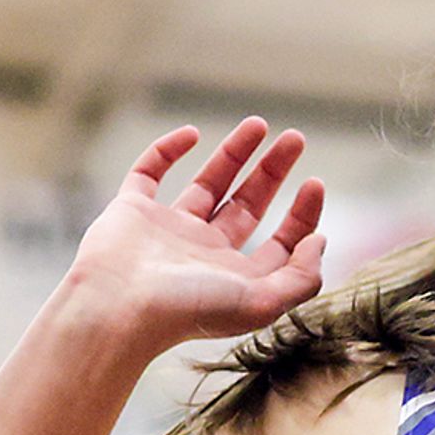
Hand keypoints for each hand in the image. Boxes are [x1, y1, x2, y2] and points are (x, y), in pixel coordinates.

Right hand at [64, 120, 329, 349]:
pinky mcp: (131, 211)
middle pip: (248, 205)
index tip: (314, 183)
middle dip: (272, 172)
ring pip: (207, 184)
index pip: (279, 242)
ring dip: (234, 153)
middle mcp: (204, 254)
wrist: (116, 308)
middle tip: (295, 139)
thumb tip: (319, 241)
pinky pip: (148, 173)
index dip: (302, 214)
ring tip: (259, 124)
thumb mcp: (262, 303)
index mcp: (236, 277)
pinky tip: (192, 132)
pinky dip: (166, 150)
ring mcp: (167, 230)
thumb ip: (301, 277)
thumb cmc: (187, 310)